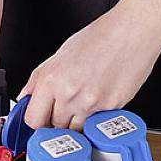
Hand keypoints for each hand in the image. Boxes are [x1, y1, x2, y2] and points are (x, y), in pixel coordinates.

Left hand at [21, 7, 160, 130]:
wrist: (133, 31)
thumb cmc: (101, 36)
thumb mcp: (61, 53)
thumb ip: (40, 79)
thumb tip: (27, 97)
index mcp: (51, 79)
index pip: (33, 120)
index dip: (36, 121)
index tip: (41, 119)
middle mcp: (69, 94)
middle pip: (54, 127)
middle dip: (58, 120)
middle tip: (66, 105)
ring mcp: (91, 104)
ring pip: (76, 130)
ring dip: (77, 121)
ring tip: (85, 100)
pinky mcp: (111, 108)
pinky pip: (97, 123)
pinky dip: (97, 116)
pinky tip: (101, 97)